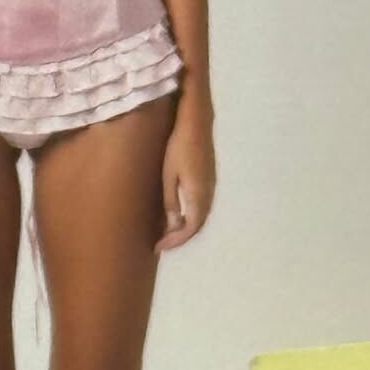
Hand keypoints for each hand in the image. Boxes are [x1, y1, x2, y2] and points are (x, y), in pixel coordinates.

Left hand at [155, 95, 215, 254]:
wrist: (195, 123)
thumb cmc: (176, 147)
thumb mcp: (168, 175)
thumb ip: (170, 201)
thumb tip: (173, 226)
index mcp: (198, 195)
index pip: (190, 228)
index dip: (175, 241)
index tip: (159, 246)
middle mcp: (208, 194)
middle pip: (197, 225)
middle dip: (179, 237)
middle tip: (160, 242)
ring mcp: (211, 186)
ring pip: (200, 215)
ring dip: (185, 227)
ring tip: (166, 232)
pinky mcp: (209, 179)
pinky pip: (201, 206)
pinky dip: (190, 216)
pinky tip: (176, 213)